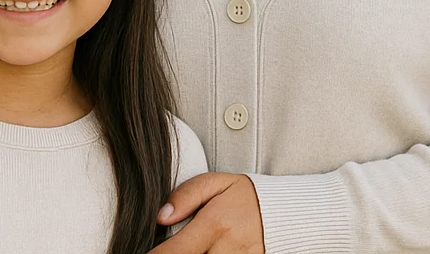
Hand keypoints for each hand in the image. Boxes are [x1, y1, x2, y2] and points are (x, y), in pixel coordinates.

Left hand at [150, 172, 265, 253]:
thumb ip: (185, 196)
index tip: (147, 252)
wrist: (282, 212)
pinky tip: (205, 251)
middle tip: (169, 247)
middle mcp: (226, 250)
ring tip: (191, 246)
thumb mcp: (215, 183)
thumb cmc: (242, 196)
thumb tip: (161, 216)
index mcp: (214, 226)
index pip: (172, 252)